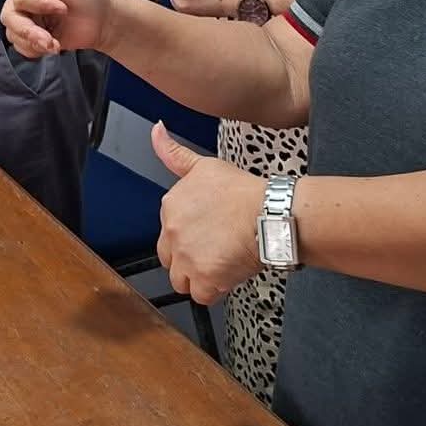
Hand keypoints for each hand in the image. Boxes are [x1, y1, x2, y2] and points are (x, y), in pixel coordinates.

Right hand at [0, 0, 111, 56]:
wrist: (104, 20)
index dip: (38, 6)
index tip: (63, 7)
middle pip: (9, 17)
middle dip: (30, 32)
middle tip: (51, 40)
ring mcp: (29, 18)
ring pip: (12, 33)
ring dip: (33, 43)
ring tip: (54, 46)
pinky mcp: (34, 37)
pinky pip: (20, 46)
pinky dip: (34, 51)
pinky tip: (52, 47)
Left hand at [152, 122, 265, 304]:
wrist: (270, 212)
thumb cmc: (244, 191)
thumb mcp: (205, 165)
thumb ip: (174, 153)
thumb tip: (156, 130)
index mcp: (170, 206)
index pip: (168, 233)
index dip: (190, 235)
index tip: (209, 232)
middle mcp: (172, 232)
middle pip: (170, 259)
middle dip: (189, 259)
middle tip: (215, 251)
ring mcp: (186, 256)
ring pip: (182, 280)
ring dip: (199, 277)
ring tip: (222, 264)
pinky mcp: (203, 277)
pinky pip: (200, 296)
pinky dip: (215, 290)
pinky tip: (229, 275)